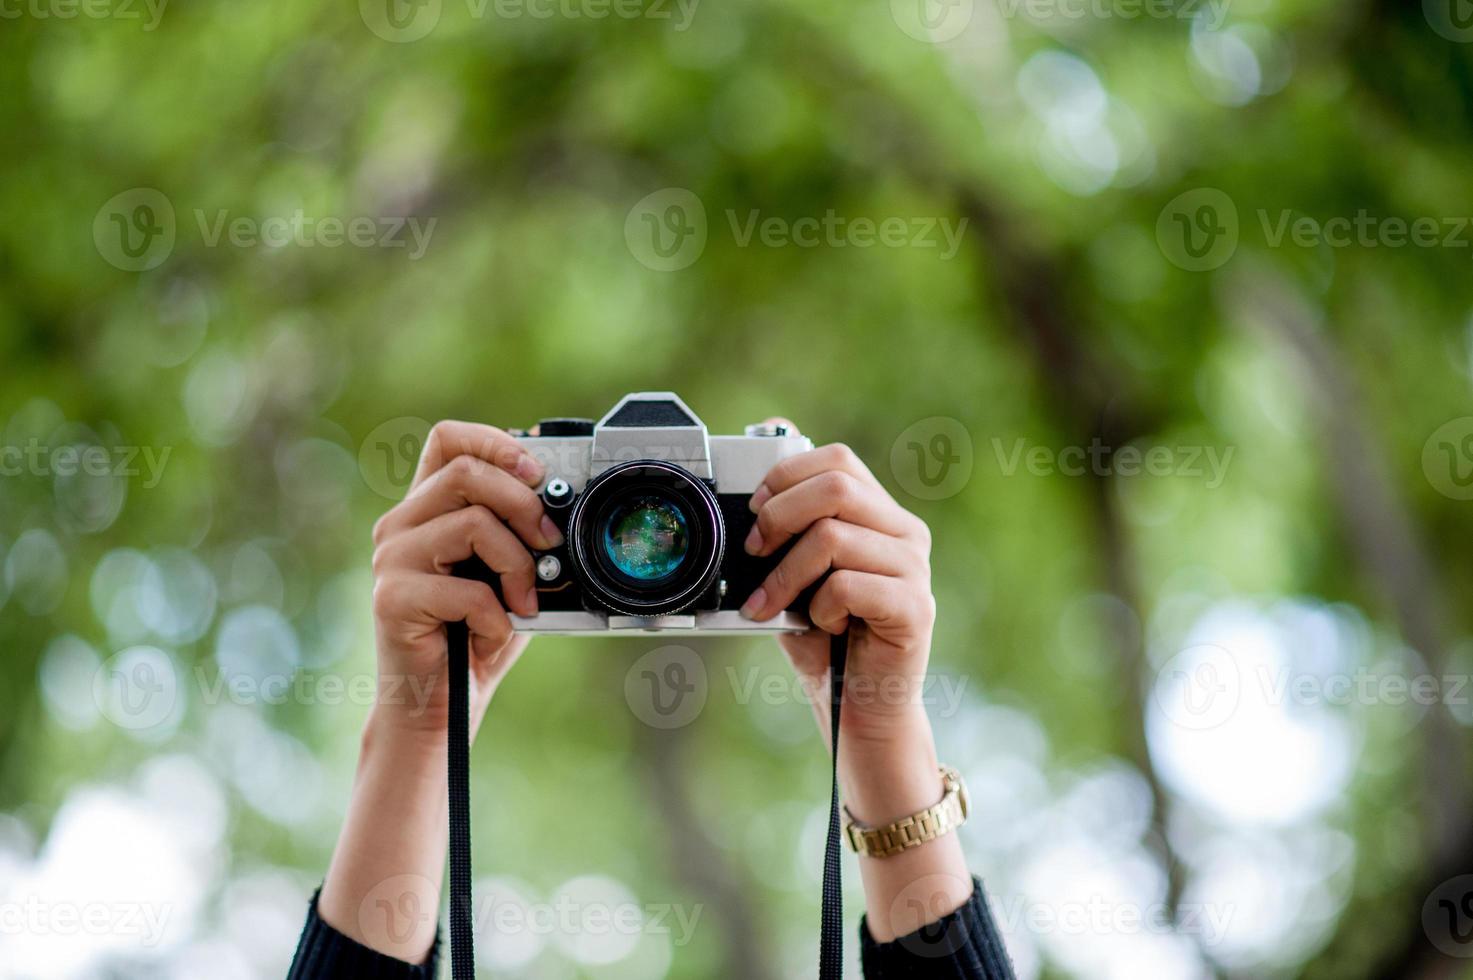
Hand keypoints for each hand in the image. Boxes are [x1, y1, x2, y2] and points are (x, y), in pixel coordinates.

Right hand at [319, 420, 560, 962]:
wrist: (440, 707)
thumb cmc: (478, 637)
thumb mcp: (514, 573)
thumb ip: (528, 531)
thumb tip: (565, 491)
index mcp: (429, 508)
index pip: (449, 439)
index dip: (496, 442)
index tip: (538, 471)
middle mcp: (402, 525)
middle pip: (465, 471)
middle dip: (524, 502)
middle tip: (549, 541)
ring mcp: (391, 559)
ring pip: (469, 522)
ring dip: (516, 563)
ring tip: (524, 599)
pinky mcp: (391, 598)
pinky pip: (464, 587)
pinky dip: (496, 613)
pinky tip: (494, 631)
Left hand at [739, 423, 972, 939]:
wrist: (856, 708)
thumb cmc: (824, 641)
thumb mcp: (793, 575)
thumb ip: (784, 530)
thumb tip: (753, 480)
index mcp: (879, 515)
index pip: (838, 459)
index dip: (787, 475)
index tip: (753, 508)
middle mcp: (904, 533)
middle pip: (837, 485)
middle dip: (779, 516)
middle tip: (751, 553)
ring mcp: (915, 569)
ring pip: (834, 536)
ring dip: (786, 575)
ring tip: (772, 606)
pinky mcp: (915, 609)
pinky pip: (848, 585)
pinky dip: (819, 607)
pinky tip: (822, 627)